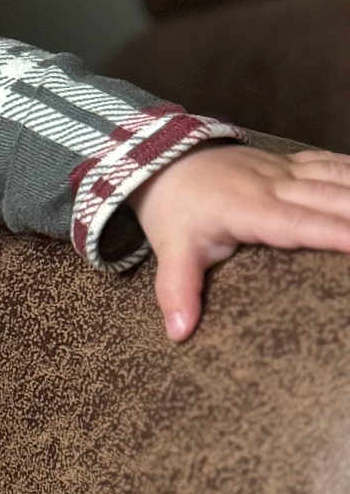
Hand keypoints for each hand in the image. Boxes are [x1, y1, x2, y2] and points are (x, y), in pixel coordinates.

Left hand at [127, 143, 349, 340]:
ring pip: (337, 177)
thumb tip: (178, 334)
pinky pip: (331, 163)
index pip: (300, 223)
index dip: (336, 232)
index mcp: (249, 209)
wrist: (161, 159)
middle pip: (331, 197)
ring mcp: (284, 171)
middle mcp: (274, 186)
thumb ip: (177, 290)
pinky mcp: (290, 164)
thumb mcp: (171, 250)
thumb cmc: (173, 211)